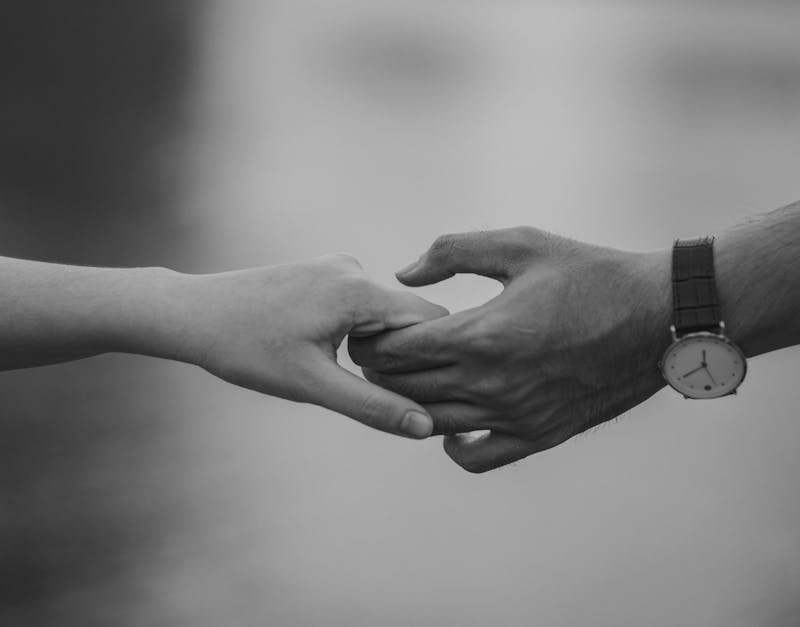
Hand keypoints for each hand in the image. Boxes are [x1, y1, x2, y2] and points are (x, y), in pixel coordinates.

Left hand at [171, 254, 447, 437]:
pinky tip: (322, 351)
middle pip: (409, 316)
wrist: (193, 314)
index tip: (421, 392)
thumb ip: (373, 405)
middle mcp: (354, 268)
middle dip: (403, 355)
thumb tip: (424, 427)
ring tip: (337, 370)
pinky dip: (358, 331)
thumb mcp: (312, 385)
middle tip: (373, 390)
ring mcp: (336, 266)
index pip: (431, 320)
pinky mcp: (322, 272)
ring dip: (378, 345)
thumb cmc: (246, 349)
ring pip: (384, 312)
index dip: (434, 358)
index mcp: (359, 289)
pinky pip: (360, 304)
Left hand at [348, 228, 671, 470]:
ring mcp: (514, 416)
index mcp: (481, 335)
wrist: (657, 317)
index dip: (371, 341)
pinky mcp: (538, 435)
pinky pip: (476, 458)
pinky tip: (452, 421)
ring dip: (406, 403)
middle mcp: (491, 384)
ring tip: (405, 380)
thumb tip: (404, 275)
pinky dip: (452, 445)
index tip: (367, 329)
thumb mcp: (521, 244)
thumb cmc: (588, 274)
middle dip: (379, 370)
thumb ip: (453, 252)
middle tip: (375, 353)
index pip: (395, 351)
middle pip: (405, 388)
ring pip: (430, 423)